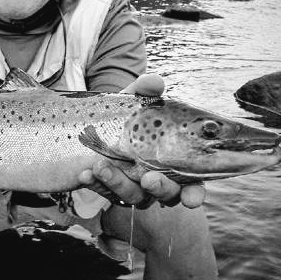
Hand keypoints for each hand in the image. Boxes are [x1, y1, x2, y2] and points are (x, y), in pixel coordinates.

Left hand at [78, 73, 205, 208]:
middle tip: (148, 177)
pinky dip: (96, 184)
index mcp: (172, 159)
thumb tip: (155, 81)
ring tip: (101, 165)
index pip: (192, 182)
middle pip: (167, 194)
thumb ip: (144, 92)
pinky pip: (105, 193)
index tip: (192, 198)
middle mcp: (157, 178)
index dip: (195, 192)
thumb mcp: (132, 102)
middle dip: (160, 188)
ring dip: (119, 183)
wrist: (91, 126)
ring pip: (134, 196)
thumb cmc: (124, 115)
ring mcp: (134, 187)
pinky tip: (85, 174)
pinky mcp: (110, 190)